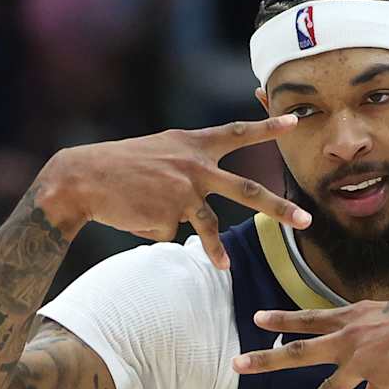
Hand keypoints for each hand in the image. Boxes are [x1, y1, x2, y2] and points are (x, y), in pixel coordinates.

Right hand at [36, 117, 311, 267]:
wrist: (81, 179)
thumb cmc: (120, 168)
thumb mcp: (159, 155)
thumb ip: (188, 170)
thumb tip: (197, 211)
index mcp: (192, 144)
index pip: (237, 133)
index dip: (268, 127)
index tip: (296, 121)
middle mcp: (194, 164)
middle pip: (247, 188)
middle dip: (279, 208)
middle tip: (307, 221)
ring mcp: (184, 189)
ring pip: (211, 223)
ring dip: (217, 250)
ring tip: (225, 267)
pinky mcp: (169, 213)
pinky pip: (170, 230)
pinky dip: (154, 228)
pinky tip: (133, 216)